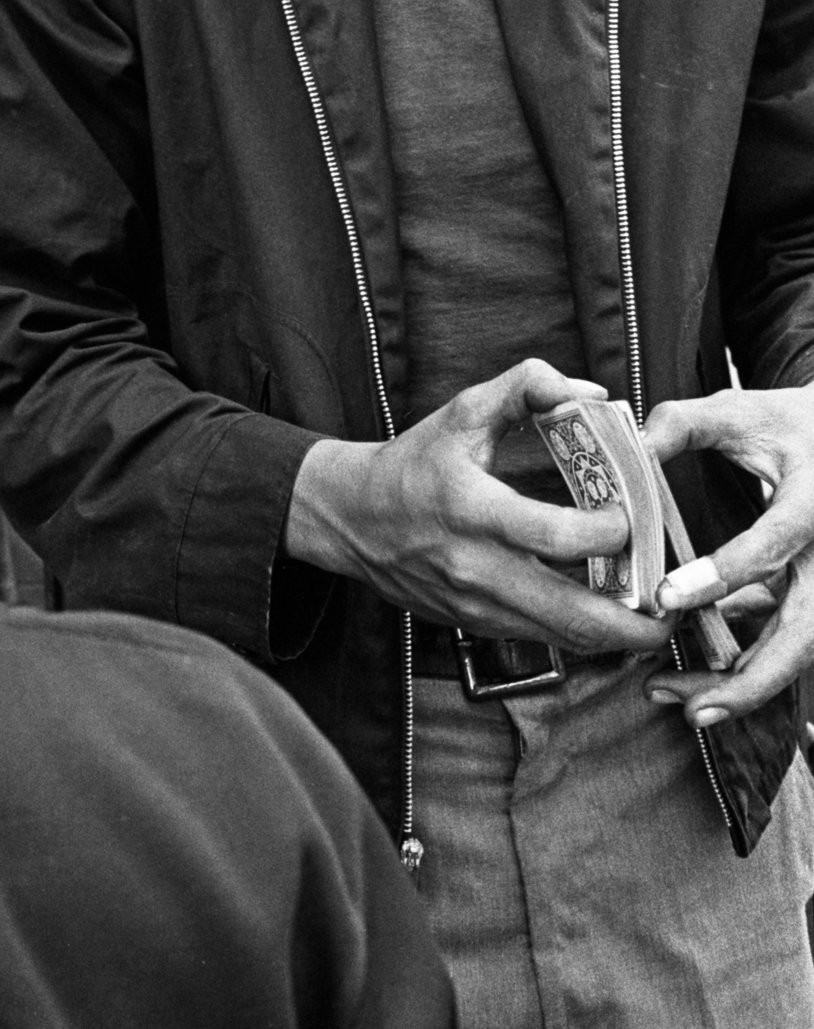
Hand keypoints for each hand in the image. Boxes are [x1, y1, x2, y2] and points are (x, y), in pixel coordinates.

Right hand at [284, 359, 675, 653]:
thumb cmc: (413, 464)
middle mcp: (478, 567)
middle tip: (676, 604)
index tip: (635, 515)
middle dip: (636, 620)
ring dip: (618, 636)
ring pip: (564, 638)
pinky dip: (584, 634)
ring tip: (657, 617)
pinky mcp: (477, 625)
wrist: (352, 519)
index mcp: (474, 510)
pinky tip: (609, 615)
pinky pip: (544, 640)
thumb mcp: (462, 412)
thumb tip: (591, 395)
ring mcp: (478, 605)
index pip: (556, 535)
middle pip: (573, 614)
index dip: (611, 531)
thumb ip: (526, 388)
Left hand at [641, 387, 813, 729]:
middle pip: (804, 634)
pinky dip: (748, 668)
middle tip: (691, 706)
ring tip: (684, 706)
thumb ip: (683, 424)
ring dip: (745, 686)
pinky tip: (698, 684)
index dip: (724, 575)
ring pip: (798, 652)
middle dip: (750, 680)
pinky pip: (786, 642)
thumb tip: (629, 447)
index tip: (668, 598)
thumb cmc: (789, 424)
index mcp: (813, 502)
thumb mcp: (740, 412)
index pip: (773, 546)